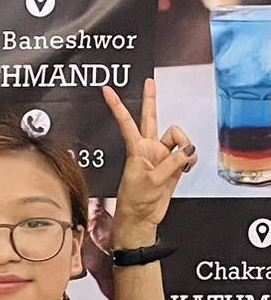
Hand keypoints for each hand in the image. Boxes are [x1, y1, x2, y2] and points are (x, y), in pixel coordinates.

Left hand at [104, 79, 194, 237]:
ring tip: (181, 163)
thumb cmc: (135, 200)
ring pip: (179, 138)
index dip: (117, 105)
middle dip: (151, 100)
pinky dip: (191, 159)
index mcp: (136, 149)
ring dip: (185, 147)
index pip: (126, 122)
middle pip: (153, 119)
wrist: (142, 218)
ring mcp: (162, 155)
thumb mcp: (151, 180)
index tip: (106, 90)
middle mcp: (149, 148)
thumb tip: (188, 151)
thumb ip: (172, 163)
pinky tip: (186, 167)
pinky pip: (189, 154)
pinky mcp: (174, 165)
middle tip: (149, 81)